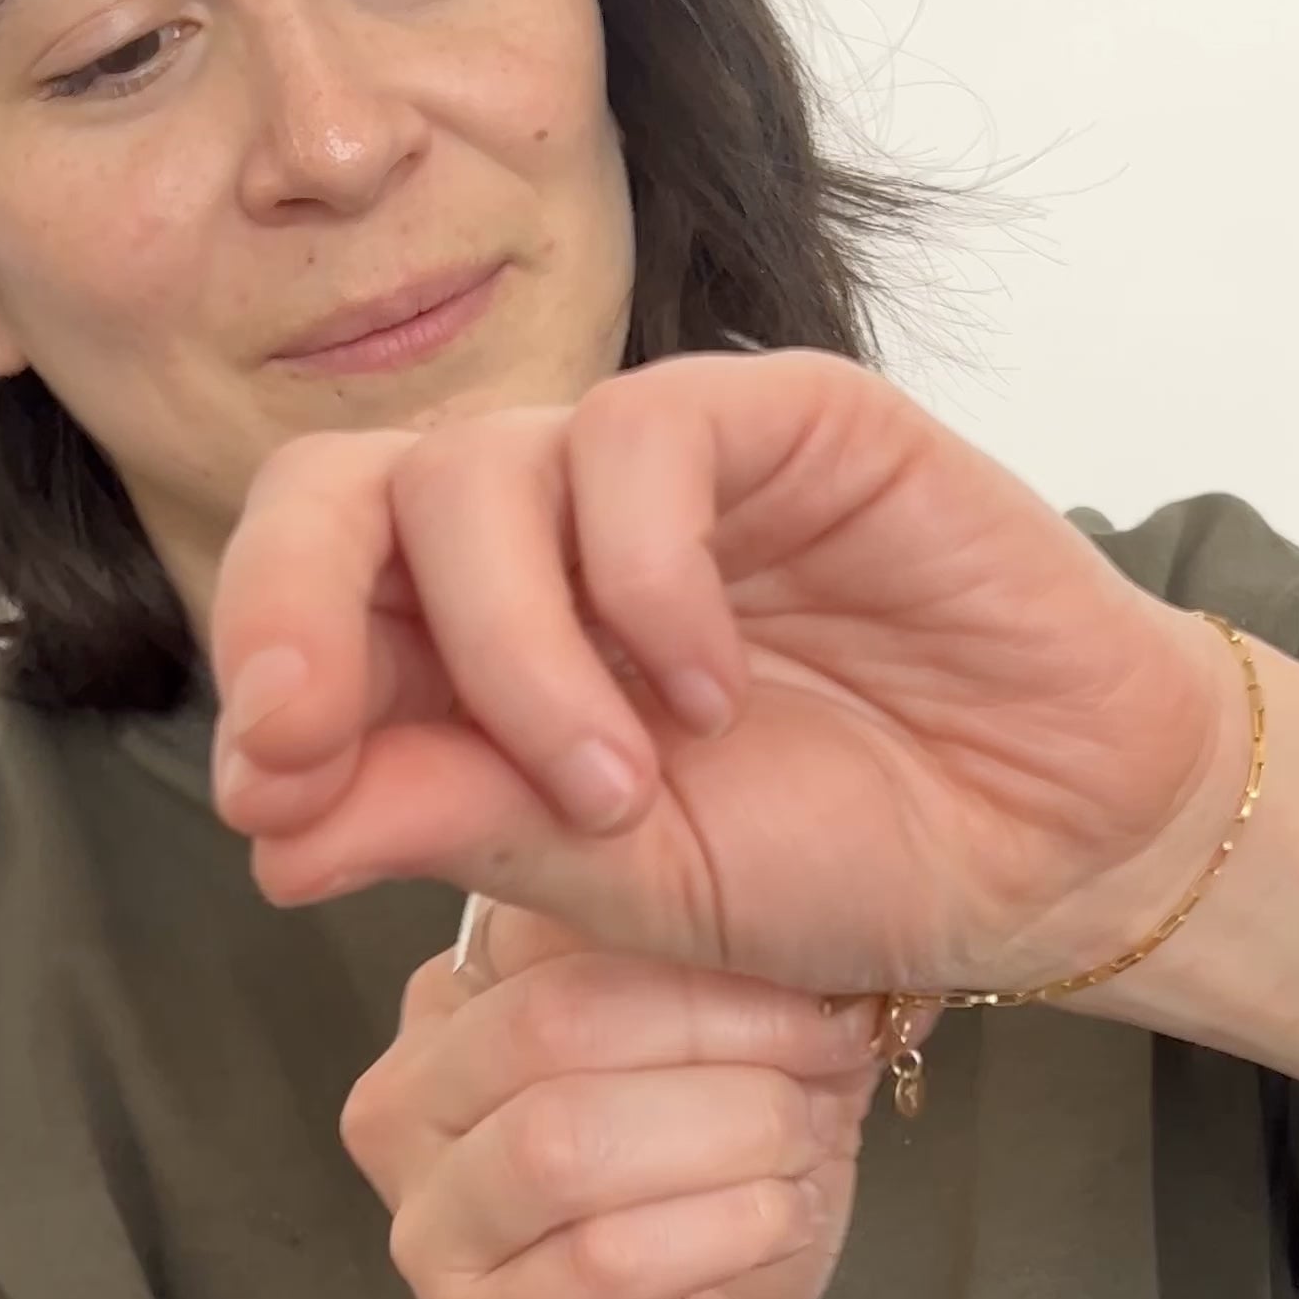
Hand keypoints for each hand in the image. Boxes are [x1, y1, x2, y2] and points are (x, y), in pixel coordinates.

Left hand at [210, 347, 1243, 1002]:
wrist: (1040, 840)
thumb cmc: (831, 859)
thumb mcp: (611, 881)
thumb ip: (446, 823)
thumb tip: (260, 824)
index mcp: (481, 646)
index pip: (308, 593)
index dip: (258, 664)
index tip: (266, 788)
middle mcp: (547, 542)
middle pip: (344, 487)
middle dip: (293, 604)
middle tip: (310, 730)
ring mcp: (658, 471)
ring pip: (484, 463)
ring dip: (515, 643)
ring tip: (617, 783)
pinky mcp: (781, 416)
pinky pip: (648, 437)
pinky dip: (645, 575)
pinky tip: (710, 687)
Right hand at [341, 900, 932, 1298]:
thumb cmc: (683, 1257)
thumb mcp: (741, 1106)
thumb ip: (773, 1012)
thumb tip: (857, 938)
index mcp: (456, 1021)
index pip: (550, 918)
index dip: (699, 927)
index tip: (813, 960)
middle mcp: (412, 1113)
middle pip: (552, 1016)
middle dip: (724, 1025)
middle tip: (828, 1051)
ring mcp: (437, 1237)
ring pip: (564, 1138)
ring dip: (725, 1130)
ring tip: (800, 1152)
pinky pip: (602, 1261)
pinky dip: (722, 1228)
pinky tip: (778, 1222)